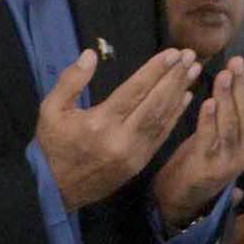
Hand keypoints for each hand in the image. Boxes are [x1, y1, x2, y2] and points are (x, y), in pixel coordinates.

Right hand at [36, 47, 198, 210]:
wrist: (56, 191)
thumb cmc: (53, 146)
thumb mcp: (50, 110)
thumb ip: (71, 81)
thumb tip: (91, 55)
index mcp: (100, 123)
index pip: (134, 90)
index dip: (155, 70)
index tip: (172, 53)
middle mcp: (122, 138)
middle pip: (155, 102)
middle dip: (174, 77)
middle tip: (190, 56)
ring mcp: (135, 153)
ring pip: (163, 118)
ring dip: (180, 92)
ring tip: (194, 70)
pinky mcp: (141, 163)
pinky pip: (162, 135)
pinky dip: (175, 115)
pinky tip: (186, 97)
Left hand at [151, 56, 243, 226]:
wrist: (185, 193)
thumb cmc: (205, 156)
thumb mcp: (228, 134)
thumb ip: (240, 113)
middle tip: (236, 61)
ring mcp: (230, 160)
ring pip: (232, 124)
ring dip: (228, 97)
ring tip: (223, 74)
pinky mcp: (208, 167)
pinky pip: (210, 140)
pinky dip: (210, 120)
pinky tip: (207, 102)